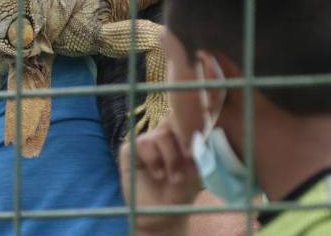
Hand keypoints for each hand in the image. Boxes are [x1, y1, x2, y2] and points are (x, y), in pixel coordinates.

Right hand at [119, 116, 201, 234]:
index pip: (185, 117)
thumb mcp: (197, 170)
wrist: (162, 214)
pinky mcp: (129, 149)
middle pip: (173, 121)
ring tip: (173, 176)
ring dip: (170, 158)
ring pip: (160, 135)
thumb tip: (201, 132)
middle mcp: (161, 133)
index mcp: (179, 134)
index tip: (201, 145)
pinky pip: (142, 143)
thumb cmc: (182, 191)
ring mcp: (146, 140)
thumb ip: (199, 149)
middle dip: (184, 142)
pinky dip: (153, 159)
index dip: (193, 126)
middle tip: (189, 160)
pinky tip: (158, 174)